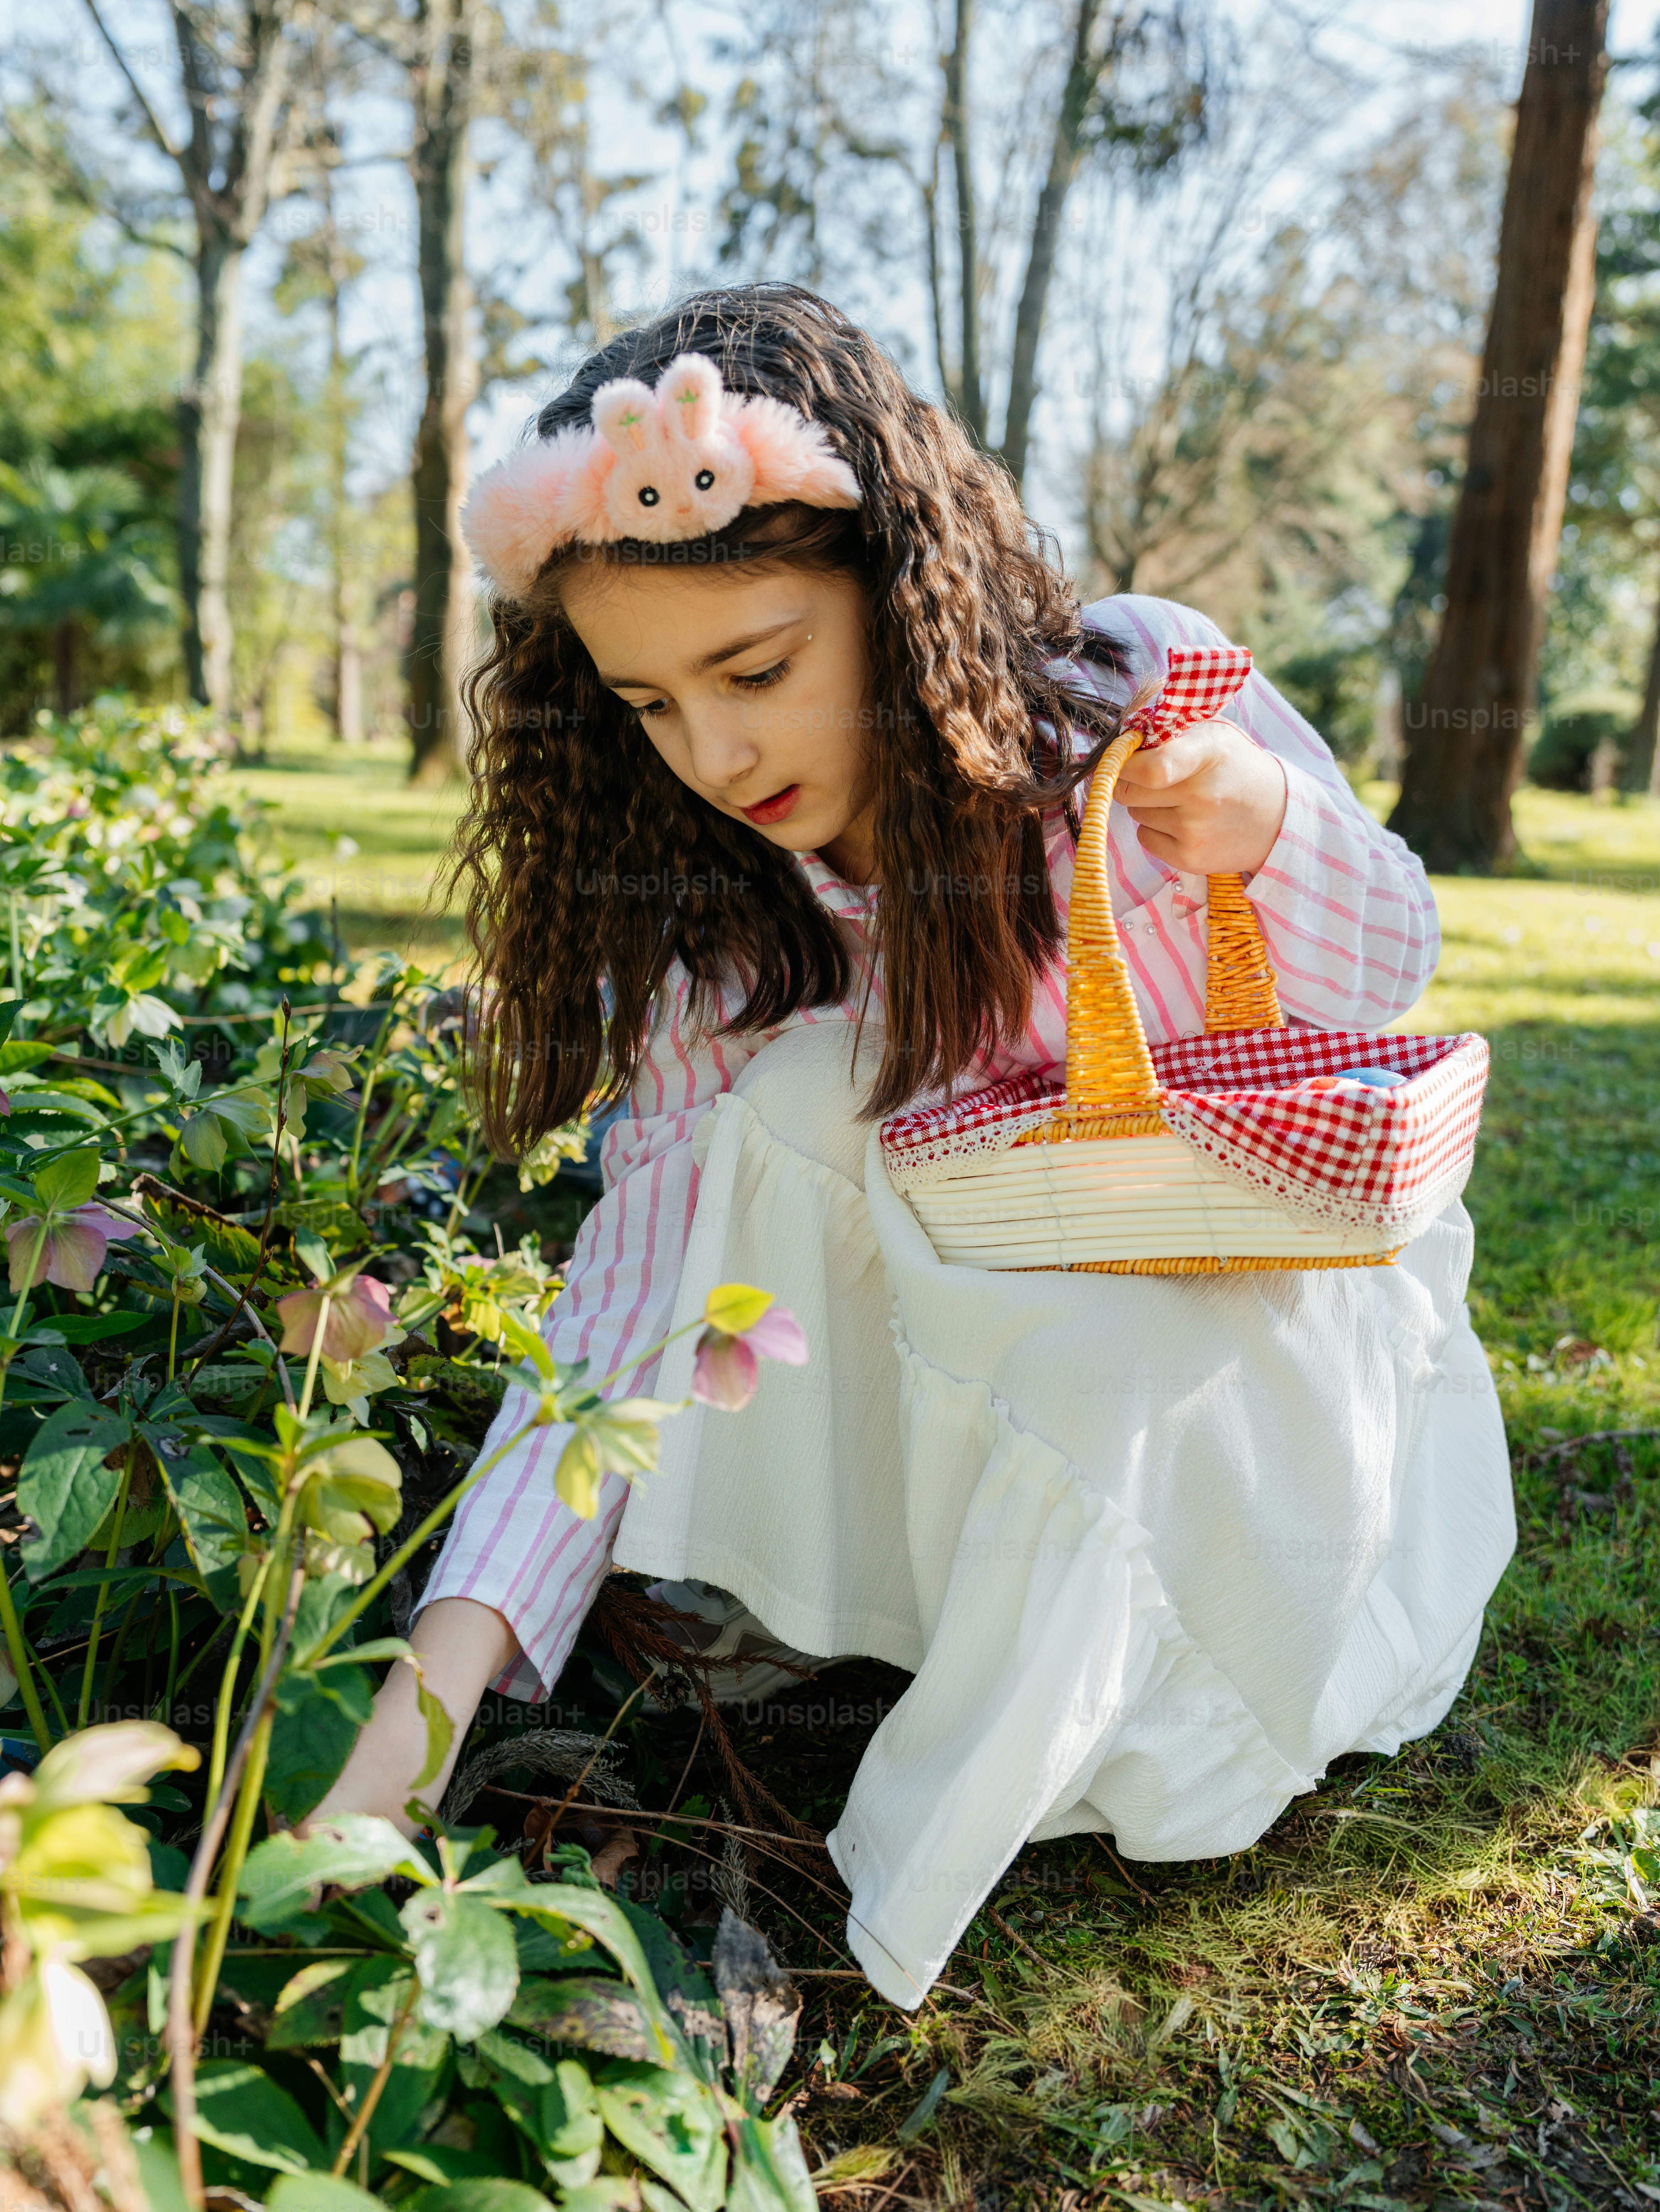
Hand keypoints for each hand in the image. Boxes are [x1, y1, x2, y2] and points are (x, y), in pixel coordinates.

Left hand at [1115, 718, 1287, 875]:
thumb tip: (1123, 739)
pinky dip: (1155, 830)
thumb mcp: (1213, 733)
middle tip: (1153, 777)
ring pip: (1135, 814)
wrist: (1276, 817)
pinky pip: (1145, 838)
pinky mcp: (1190, 857)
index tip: (1125, 756)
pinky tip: (1184, 822)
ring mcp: (1195, 830)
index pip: (1151, 768)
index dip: (1125, 763)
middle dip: (1130, 781)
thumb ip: (1169, 730)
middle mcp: (1202, 795)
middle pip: (1128, 791)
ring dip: (1147, 805)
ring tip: (1181, 800)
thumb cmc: (1235, 767)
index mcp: (1207, 754)